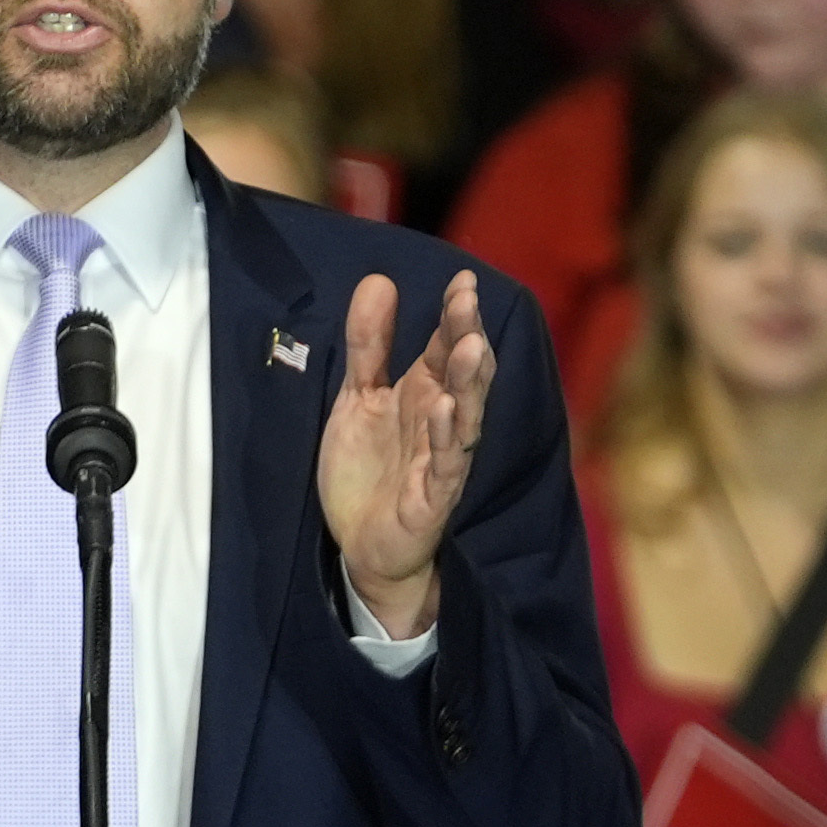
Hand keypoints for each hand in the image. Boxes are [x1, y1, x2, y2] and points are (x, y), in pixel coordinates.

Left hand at [316, 271, 493, 640]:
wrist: (360, 547)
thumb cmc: (366, 471)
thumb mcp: (356, 397)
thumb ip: (368, 344)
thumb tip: (379, 280)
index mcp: (424, 394)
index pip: (445, 347)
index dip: (454, 316)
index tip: (462, 280)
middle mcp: (439, 422)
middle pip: (461, 375)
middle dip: (466, 338)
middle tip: (468, 301)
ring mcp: (440, 460)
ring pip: (465, 417)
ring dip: (467, 383)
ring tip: (470, 347)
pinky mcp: (431, 499)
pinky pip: (445, 467)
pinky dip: (447, 438)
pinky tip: (445, 410)